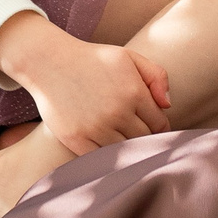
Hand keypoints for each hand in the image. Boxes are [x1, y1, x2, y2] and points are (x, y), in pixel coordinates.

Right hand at [0, 13, 171, 154]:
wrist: (49, 62)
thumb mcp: (128, 57)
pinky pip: (101, 159)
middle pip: (144, 140)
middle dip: (144, 138)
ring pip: (125, 151)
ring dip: (126, 148)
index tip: (152, 127)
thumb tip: (167, 106)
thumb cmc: (92, 60)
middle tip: (137, 134)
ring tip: (122, 140)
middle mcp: (117, 112)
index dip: (159, 127)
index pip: (160, 124)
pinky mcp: (77, 139)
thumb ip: (156, 76)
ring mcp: (96, 127)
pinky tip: (106, 147)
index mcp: (134, 92)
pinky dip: (106, 157)